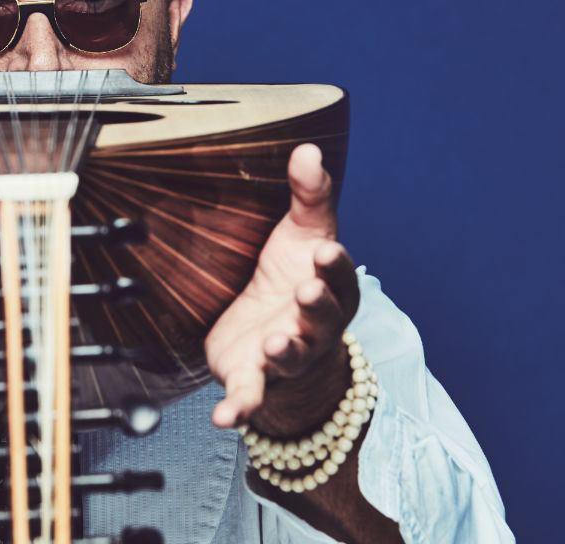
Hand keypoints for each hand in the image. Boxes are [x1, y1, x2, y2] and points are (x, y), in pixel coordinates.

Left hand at [206, 143, 359, 432]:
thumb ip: (307, 195)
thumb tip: (309, 147)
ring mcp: (287, 356)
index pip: (339, 274)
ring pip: (292, 357)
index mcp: (330, 287)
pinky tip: (224, 417)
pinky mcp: (256, 380)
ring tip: (273, 343)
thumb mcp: (301, 234)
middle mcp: (315, 326)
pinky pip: (251, 398)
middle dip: (316, 307)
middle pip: (323, 318)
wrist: (273, 338)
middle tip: (305, 293)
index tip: (323, 251)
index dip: (333, 266)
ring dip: (284, 352)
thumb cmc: (291, 279)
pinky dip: (239, 407)